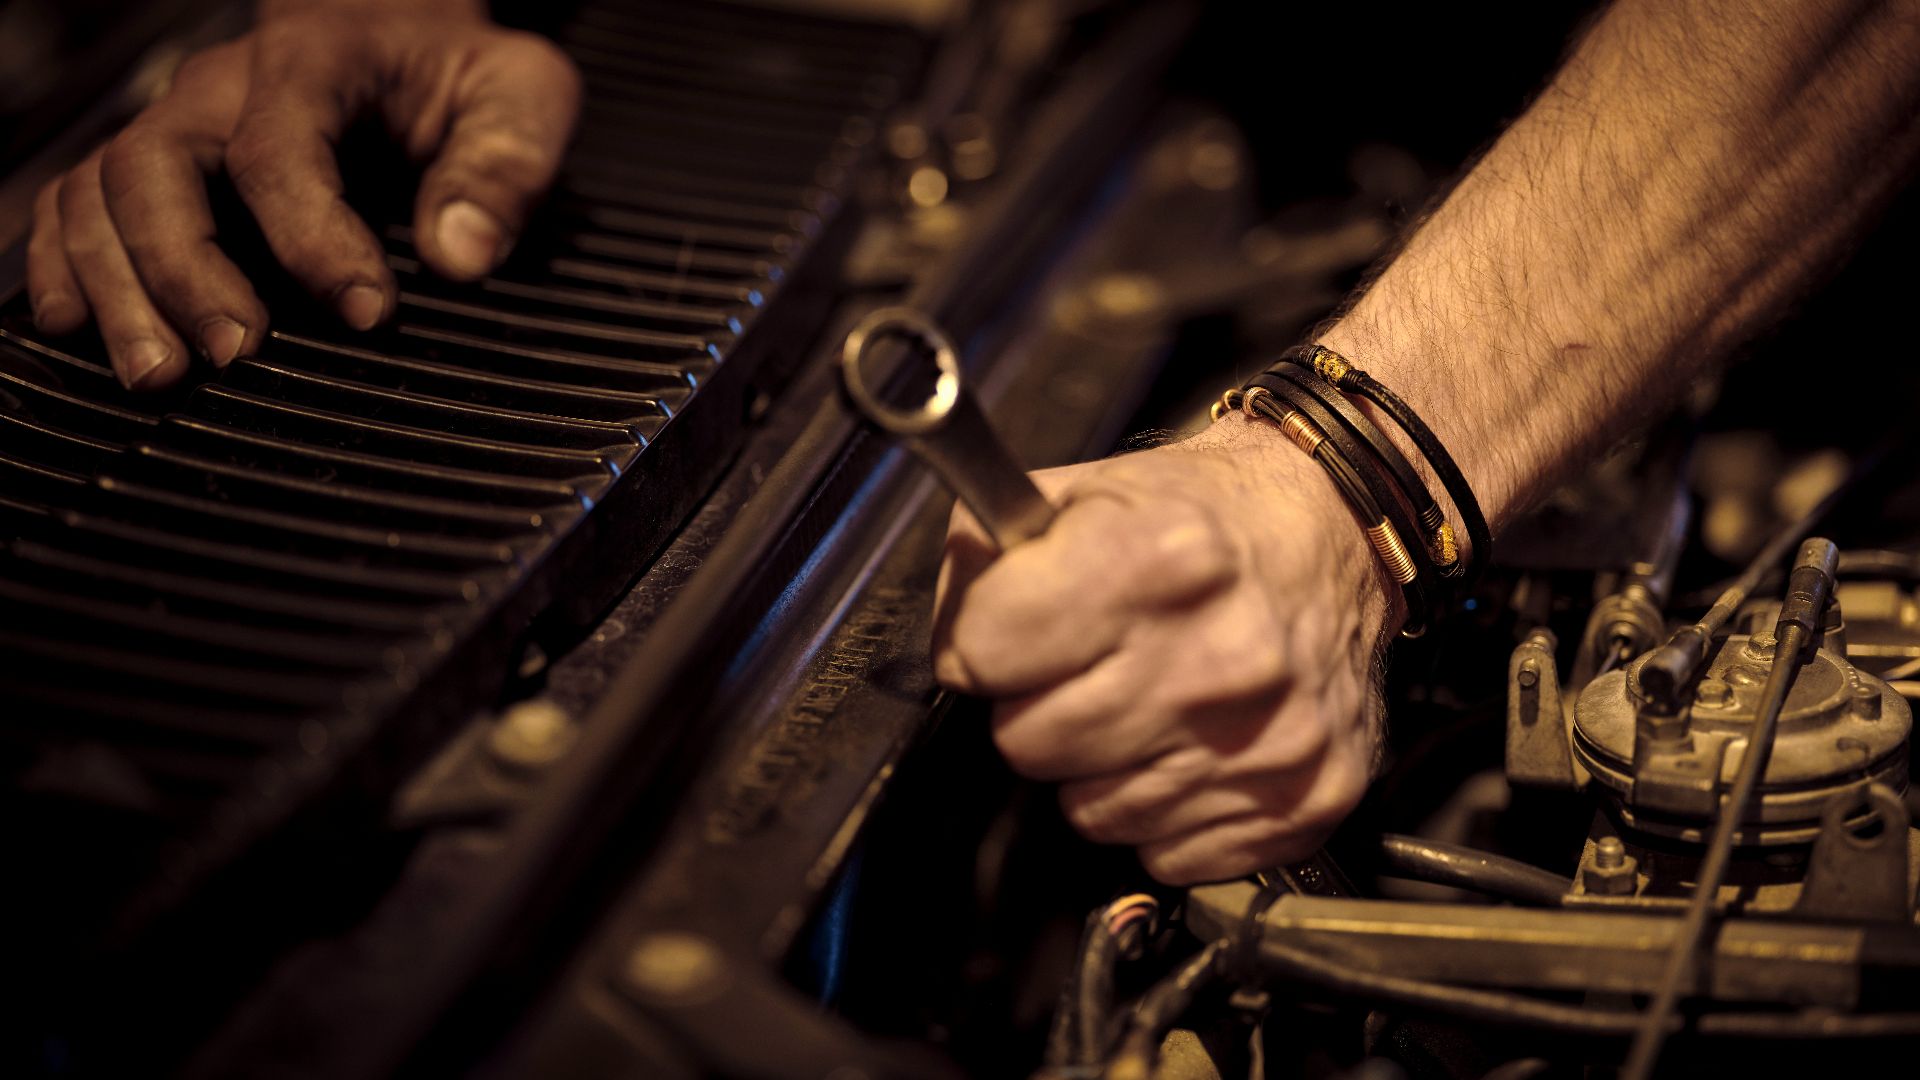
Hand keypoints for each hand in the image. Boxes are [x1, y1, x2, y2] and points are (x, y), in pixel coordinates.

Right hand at [25, 0, 580, 389]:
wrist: (404, 32)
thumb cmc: (458, 74)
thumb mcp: (519, 94)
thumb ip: (504, 167)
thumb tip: (462, 254)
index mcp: (313, 60)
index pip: (282, 147)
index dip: (315, 237)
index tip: (368, 313)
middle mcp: (223, 89)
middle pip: (157, 167)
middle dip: (185, 269)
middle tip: (234, 354)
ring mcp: (179, 126)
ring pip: (101, 191)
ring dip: (117, 286)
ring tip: (158, 372)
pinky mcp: (158, 167)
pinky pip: (74, 202)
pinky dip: (65, 264)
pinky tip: (77, 327)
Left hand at [930, 417, 1394, 883]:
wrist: (1335, 533)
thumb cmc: (1204, 518)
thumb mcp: (1085, 490)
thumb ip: (987, 554)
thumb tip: (950, 645)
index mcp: (1157, 560)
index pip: (982, 652)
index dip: (982, 643)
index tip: (1013, 632)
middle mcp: (1219, 657)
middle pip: (1027, 744)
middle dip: (1039, 707)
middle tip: (1088, 668)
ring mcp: (1267, 740)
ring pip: (1090, 814)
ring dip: (1101, 767)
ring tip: (1146, 701)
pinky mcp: (1304, 800)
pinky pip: (1167, 852)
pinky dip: (1167, 811)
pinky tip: (1193, 746)